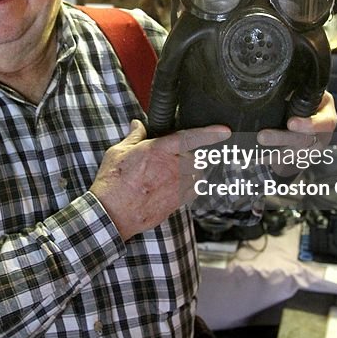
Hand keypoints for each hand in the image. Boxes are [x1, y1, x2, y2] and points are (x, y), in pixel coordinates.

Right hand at [90, 120, 230, 241]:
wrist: (112, 213)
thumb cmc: (113, 182)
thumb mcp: (118, 152)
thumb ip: (133, 137)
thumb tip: (137, 125)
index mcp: (158, 151)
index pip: (189, 138)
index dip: (209, 133)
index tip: (224, 131)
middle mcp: (171, 168)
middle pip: (196, 158)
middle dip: (192, 155)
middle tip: (178, 157)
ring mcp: (177, 187)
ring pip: (198, 175)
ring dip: (193, 170)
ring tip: (177, 171)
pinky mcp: (177, 202)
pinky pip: (194, 191)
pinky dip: (191, 186)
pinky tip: (179, 185)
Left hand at [256, 90, 336, 176]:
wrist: (311, 116)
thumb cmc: (308, 100)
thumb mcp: (310, 92)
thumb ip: (299, 90)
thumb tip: (278, 81)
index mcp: (327, 115)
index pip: (324, 123)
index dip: (309, 124)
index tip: (291, 123)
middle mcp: (322, 136)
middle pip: (303, 140)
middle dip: (281, 139)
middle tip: (262, 137)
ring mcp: (311, 150)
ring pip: (292, 153)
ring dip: (272, 153)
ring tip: (255, 151)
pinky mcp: (299, 158)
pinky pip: (284, 161)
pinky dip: (269, 159)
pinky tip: (255, 157)